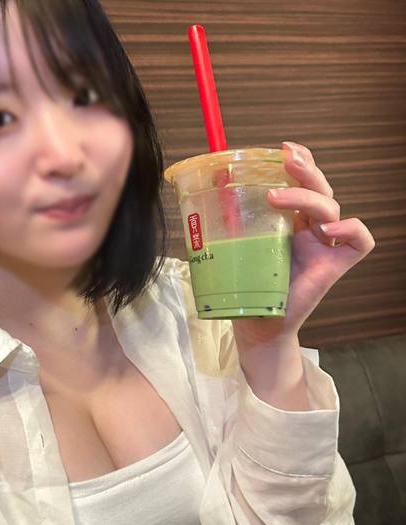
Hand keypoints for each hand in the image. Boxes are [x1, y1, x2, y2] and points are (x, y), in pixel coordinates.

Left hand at [230, 140, 375, 347]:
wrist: (257, 324)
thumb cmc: (246, 285)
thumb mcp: (233, 243)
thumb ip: (230, 213)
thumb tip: (216, 177)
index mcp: (288, 219)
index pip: (303, 181)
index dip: (301, 161)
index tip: (282, 148)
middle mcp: (309, 228)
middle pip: (319, 188)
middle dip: (305, 170)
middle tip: (285, 160)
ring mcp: (323, 246)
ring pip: (332, 207)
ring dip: (309, 198)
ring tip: (277, 199)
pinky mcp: (334, 266)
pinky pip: (360, 241)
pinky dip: (351, 229)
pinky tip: (327, 230)